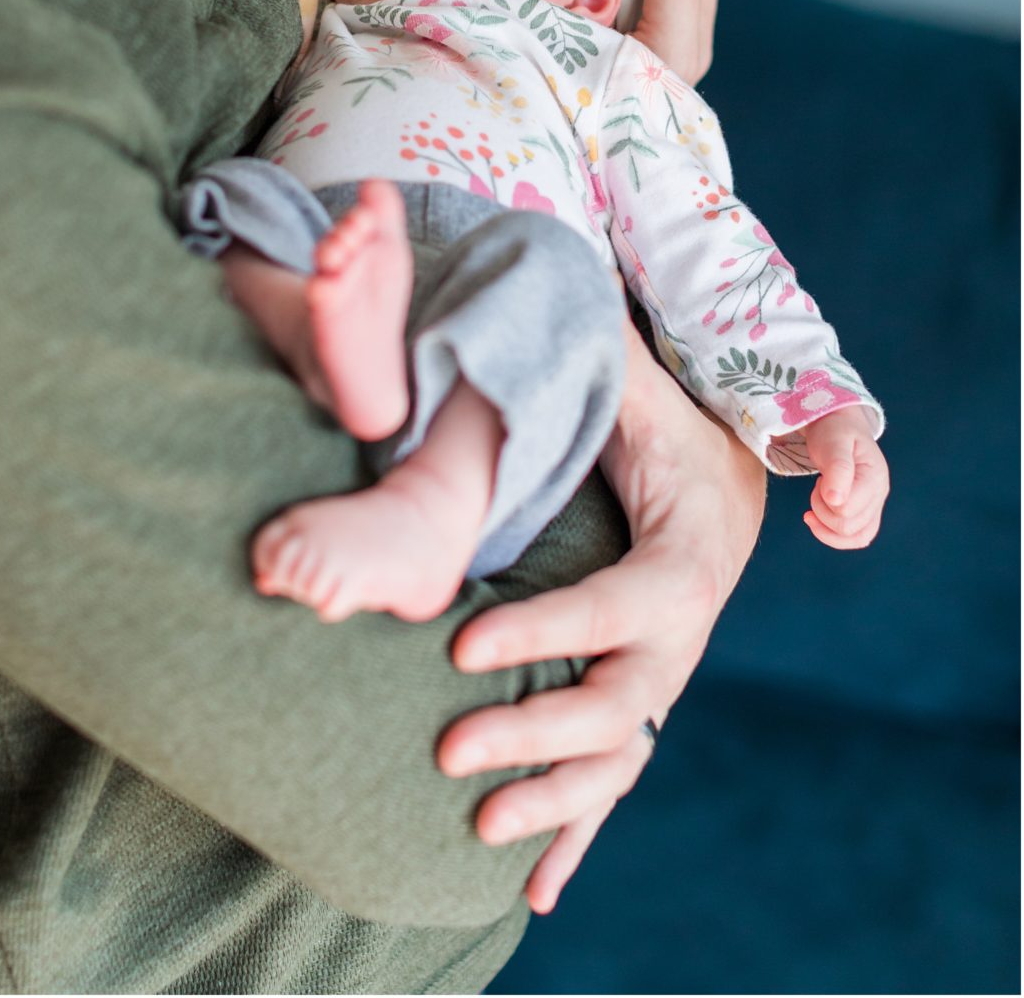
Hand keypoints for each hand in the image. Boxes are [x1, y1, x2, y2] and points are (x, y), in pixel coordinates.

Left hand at [437, 316, 764, 912]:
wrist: (723, 491)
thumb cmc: (667, 432)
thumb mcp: (640, 390)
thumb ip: (602, 356)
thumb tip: (560, 279)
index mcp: (681, 563)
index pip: (614, 610)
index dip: (546, 633)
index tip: (458, 648)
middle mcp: (678, 637)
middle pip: (620, 707)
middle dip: (537, 734)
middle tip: (447, 752)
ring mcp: (660, 682)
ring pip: (618, 761)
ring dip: (552, 804)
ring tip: (473, 830)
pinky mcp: (637, 706)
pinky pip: (613, 786)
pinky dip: (576, 839)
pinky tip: (529, 893)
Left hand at [802, 407, 888, 549]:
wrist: (839, 426)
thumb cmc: (835, 431)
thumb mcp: (834, 441)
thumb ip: (837, 468)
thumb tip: (835, 500)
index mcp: (875, 477)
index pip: (847, 509)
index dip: (825, 500)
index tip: (820, 479)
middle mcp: (880, 495)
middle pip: (849, 527)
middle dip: (823, 511)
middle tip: (818, 486)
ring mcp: (875, 505)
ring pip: (856, 538)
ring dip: (827, 526)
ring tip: (816, 502)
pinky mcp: (866, 512)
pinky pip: (857, 538)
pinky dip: (834, 536)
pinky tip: (817, 520)